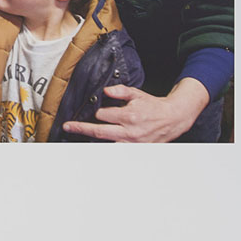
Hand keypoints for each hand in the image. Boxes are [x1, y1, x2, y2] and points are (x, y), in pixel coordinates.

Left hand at [62, 79, 209, 142]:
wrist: (173, 118)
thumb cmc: (153, 106)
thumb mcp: (138, 94)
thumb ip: (121, 91)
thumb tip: (105, 90)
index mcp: (129, 116)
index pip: (103, 115)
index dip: (96, 113)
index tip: (94, 112)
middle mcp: (129, 132)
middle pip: (99, 132)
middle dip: (81, 128)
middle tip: (68, 127)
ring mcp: (132, 143)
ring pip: (106, 145)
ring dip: (92, 142)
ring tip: (78, 140)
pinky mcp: (136, 150)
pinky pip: (117, 150)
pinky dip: (107, 149)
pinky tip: (97, 146)